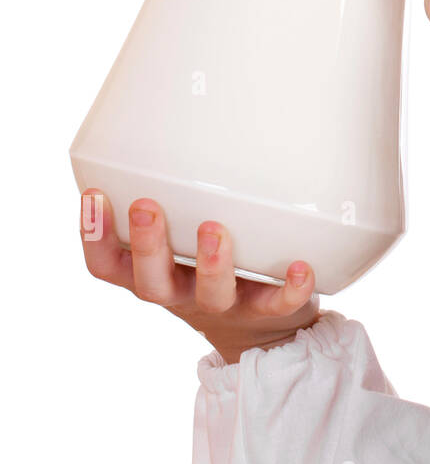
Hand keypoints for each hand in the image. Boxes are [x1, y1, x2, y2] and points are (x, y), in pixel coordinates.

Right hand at [79, 190, 321, 364]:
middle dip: (148, 244)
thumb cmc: (208, 270)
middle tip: (145, 206)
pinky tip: (302, 267)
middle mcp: (182, 293)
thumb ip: (174, 204)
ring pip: (211, 293)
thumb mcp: (181, 244)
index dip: (94, 237)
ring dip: (211, 263)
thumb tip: (172, 130)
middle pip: (151, 283)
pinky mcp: (267, 312)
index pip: (108, 266)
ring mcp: (224, 305)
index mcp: (154, 275)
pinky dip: (291, 288)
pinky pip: (278, 304)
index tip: (94, 195)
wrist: (257, 333)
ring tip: (214, 228)